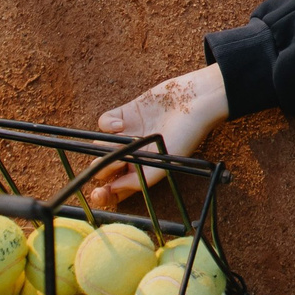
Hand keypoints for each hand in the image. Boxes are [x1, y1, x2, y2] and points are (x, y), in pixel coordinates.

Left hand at [88, 64, 228, 207]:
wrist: (195, 100)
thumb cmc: (186, 134)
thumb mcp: (164, 165)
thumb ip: (138, 180)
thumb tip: (112, 189)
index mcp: (142, 169)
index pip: (117, 188)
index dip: (105, 194)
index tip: (99, 194)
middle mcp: (132, 153)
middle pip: (104, 167)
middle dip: (102, 168)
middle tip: (116, 161)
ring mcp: (127, 133)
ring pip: (99, 145)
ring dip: (105, 145)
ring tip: (124, 141)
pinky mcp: (125, 113)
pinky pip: (104, 123)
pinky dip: (107, 124)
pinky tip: (121, 124)